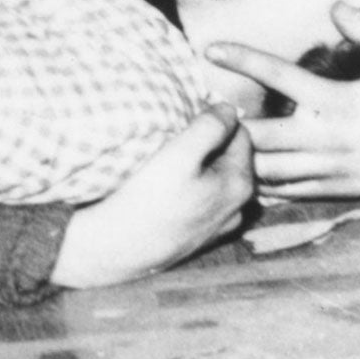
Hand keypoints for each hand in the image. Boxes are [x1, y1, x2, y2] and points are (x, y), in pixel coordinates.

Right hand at [51, 105, 252, 287]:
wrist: (118, 249)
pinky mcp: (198, 239)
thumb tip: (229, 108)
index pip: (241, 133)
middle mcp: (238, 208)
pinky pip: (204, 202)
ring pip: (216, 181)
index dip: (215, 120)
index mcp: (241, 184)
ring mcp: (219, 227)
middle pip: (231, 158)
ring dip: (200, 167)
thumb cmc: (148, 199)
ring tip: (169, 164)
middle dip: (209, 143)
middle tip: (174, 140)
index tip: (185, 119)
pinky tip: (168, 192)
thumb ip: (210, 127)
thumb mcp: (179, 153)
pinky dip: (192, 190)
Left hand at [206, 5, 359, 198]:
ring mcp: (331, 168)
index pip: (277, 74)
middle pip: (257, 135)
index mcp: (336, 99)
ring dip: (240, 155)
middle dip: (228, 125)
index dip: (241, 58)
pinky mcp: (338, 190)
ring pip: (267, 169)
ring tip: (219, 141)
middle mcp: (327, 137)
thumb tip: (337, 6)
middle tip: (208, 109)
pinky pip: (289, 192)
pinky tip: (246, 171)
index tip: (210, 47)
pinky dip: (263, 183)